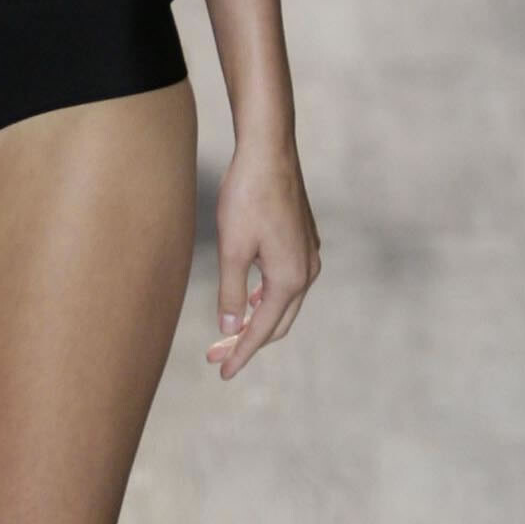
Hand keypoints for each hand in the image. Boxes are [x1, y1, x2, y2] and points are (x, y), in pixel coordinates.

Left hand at [206, 139, 318, 378]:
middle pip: (277, 322)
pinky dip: (266, 299)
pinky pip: (287, 284)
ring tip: (228, 334)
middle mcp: (306, 271)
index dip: (241, 353)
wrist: (269, 151)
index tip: (222, 372)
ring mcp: (309, 256)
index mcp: (290, 278)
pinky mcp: (303, 242)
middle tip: (215, 356)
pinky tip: (248, 299)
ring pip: (283, 303)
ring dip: (257, 321)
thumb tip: (230, 328)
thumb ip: (231, 293)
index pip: (264, 330)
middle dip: (247, 342)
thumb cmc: (247, 197)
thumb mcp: (232, 249)